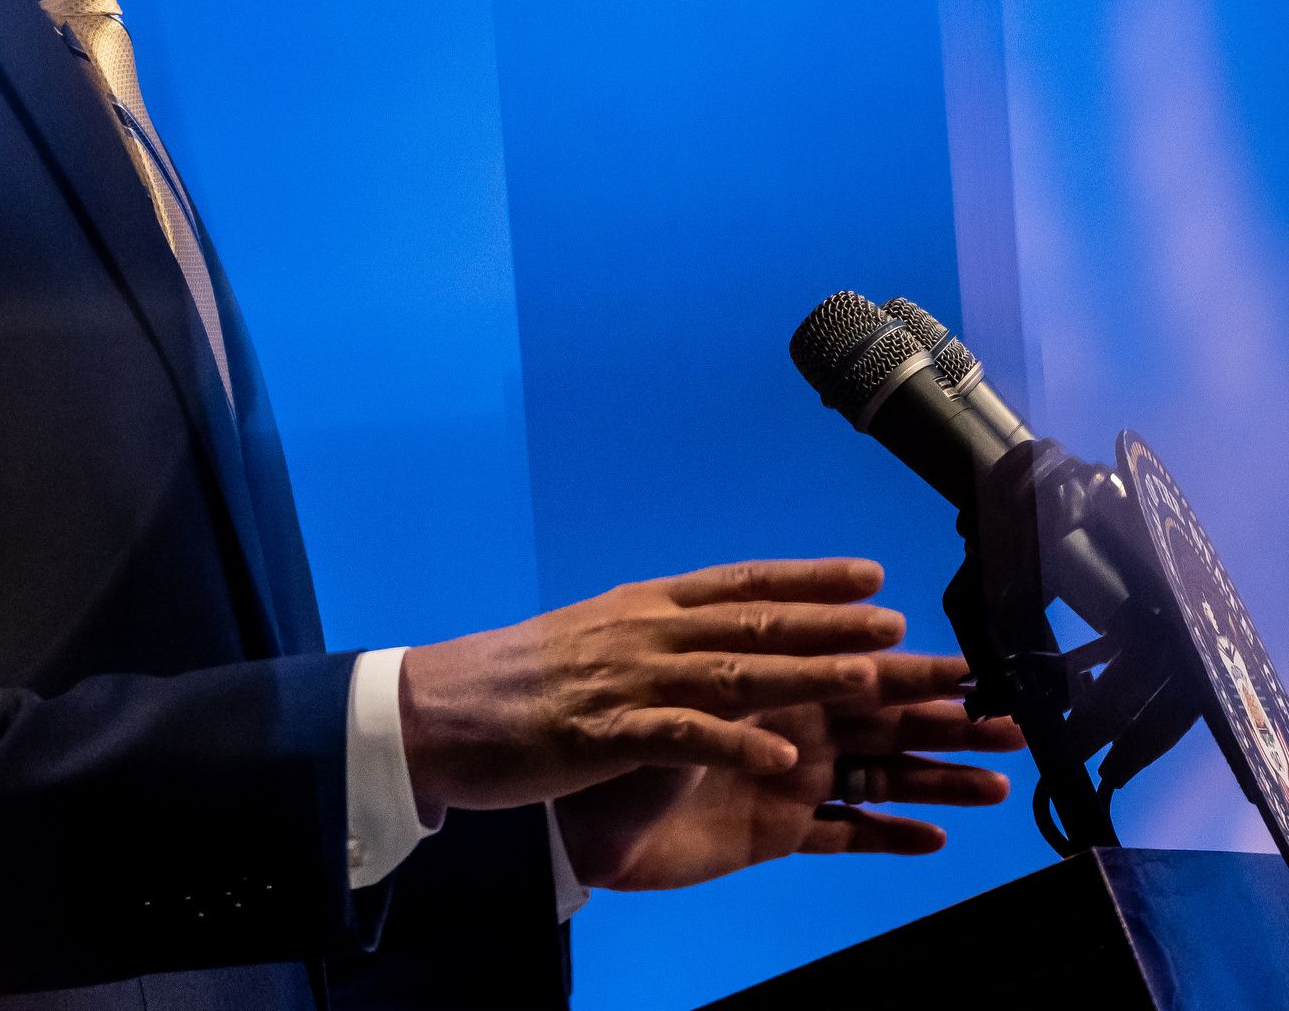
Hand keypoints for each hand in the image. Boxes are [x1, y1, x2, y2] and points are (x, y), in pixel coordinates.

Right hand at [399, 558, 905, 813]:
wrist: (433, 707)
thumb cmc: (511, 679)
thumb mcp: (589, 638)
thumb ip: (649, 633)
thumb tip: (703, 628)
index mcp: (640, 608)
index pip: (740, 584)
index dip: (809, 579)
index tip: (871, 574)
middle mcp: (641, 634)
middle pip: (752, 625)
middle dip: (830, 625)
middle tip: (897, 624)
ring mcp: (623, 682)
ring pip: (731, 673)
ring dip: (804, 676)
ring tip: (868, 680)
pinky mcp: (602, 733)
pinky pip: (680, 738)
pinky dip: (733, 744)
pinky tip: (780, 758)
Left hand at [553, 652, 1024, 889]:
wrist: (559, 807)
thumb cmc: (605, 731)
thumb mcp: (671, 699)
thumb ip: (745, 690)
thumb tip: (816, 667)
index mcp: (760, 678)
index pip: (846, 666)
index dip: (906, 666)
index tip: (971, 662)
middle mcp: (781, 723)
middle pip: (877, 718)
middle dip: (943, 718)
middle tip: (1012, 719)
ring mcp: (783, 778)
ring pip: (875, 774)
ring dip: (935, 778)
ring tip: (997, 782)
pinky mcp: (772, 832)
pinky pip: (841, 834)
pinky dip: (885, 835)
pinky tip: (934, 837)